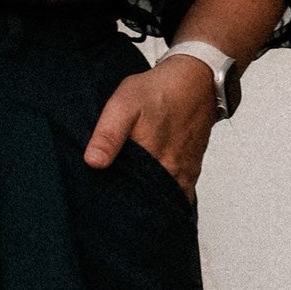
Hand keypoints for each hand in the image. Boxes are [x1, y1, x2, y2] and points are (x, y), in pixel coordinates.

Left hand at [84, 55, 218, 200]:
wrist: (197, 80)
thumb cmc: (160, 90)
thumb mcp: (124, 104)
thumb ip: (108, 134)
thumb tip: (93, 163)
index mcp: (152, 159)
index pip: (131, 197)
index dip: (115, 205)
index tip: (102, 207)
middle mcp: (171, 171)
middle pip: (148, 203)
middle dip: (131, 209)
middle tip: (112, 209)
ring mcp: (183, 173)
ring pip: (164, 200)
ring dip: (148, 204)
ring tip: (130, 204)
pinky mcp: (191, 170)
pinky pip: (177, 194)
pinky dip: (164, 197)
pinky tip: (151, 194)